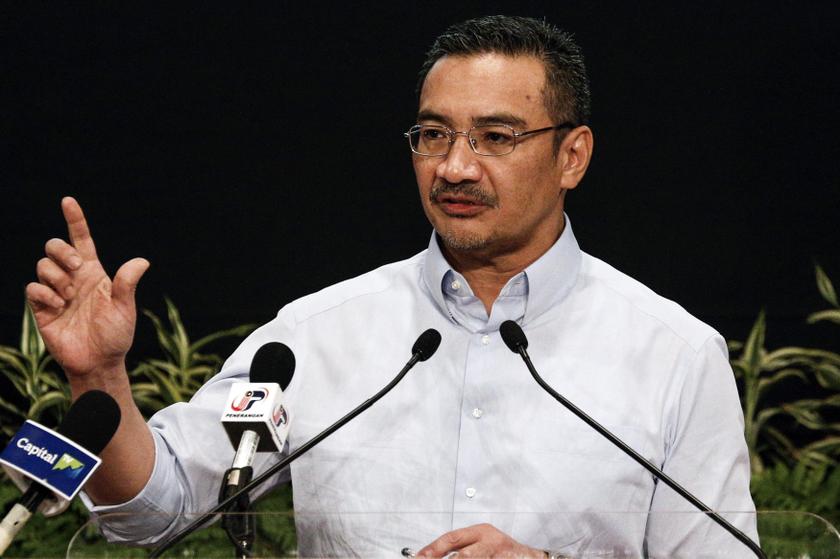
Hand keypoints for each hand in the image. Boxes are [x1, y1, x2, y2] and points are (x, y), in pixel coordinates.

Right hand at [25, 197, 148, 379]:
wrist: (98, 362)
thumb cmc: (115, 335)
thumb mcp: (125, 308)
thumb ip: (127, 284)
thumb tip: (143, 261)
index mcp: (94, 273)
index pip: (82, 240)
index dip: (75, 220)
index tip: (68, 201)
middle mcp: (73, 278)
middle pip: (55, 246)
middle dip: (62, 250)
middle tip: (77, 268)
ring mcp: (56, 292)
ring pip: (43, 265)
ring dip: (56, 276)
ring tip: (70, 297)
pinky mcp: (42, 308)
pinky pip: (32, 288)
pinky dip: (44, 293)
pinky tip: (58, 305)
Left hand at [418, 523, 545, 557]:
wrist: (532, 558)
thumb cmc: (504, 553)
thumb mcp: (483, 543)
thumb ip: (463, 547)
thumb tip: (434, 555)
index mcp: (481, 532)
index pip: (452, 538)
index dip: (433, 548)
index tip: (418, 557)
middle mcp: (490, 541)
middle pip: (462, 554)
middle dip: (441, 558)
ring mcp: (497, 554)